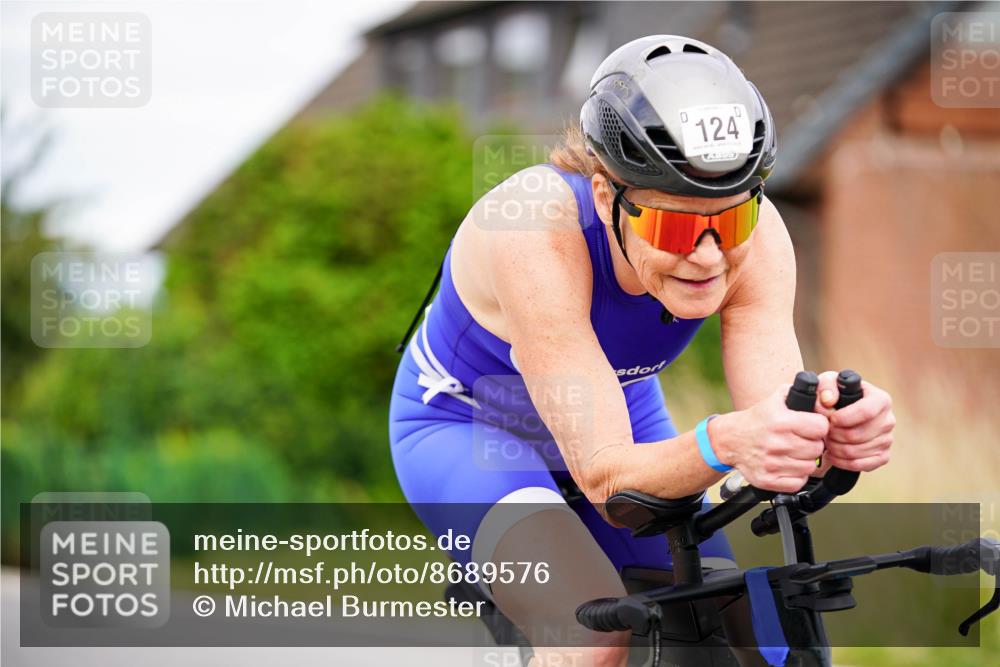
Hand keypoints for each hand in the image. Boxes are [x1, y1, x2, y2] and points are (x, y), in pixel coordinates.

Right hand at [713, 385, 829, 492]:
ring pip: (809, 467)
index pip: (821, 427)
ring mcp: (772, 464)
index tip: (813, 427)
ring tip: (793, 453)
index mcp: (781, 421)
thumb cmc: (756, 420)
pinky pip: (798, 482)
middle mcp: (777, 443)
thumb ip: (798, 393)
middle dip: (813, 444)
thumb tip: (821, 394)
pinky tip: (788, 465)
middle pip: (817, 448)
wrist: (730, 440)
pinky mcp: (768, 480)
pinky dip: (796, 476)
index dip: (819, 426)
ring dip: (805, 460)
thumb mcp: (774, 400)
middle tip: (802, 440)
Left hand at [815, 371, 894, 471]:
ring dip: (835, 448)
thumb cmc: (836, 396)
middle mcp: (888, 420)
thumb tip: (828, 400)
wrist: (843, 413)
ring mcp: (887, 439)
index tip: (830, 420)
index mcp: (880, 399)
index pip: (866, 411)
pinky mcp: (883, 456)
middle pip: (858, 434)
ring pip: (857, 451)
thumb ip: (826, 386)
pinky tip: (833, 454)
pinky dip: (843, 462)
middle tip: (824, 432)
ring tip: (827, 440)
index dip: (844, 418)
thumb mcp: (829, 383)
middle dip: (835, 435)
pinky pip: (861, 465)